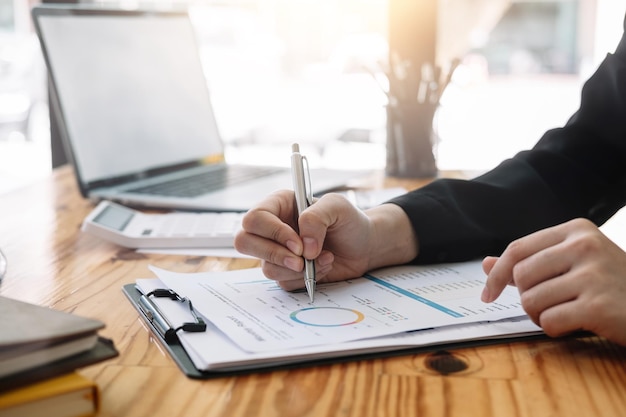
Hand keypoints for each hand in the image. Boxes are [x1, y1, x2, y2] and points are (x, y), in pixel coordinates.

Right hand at [234, 190, 417, 290]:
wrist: (363, 246)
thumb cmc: (349, 221)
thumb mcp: (338, 207)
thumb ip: (316, 217)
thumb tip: (302, 246)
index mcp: (279, 205)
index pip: (256, 218)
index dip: (273, 233)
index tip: (299, 245)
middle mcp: (272, 228)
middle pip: (245, 241)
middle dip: (274, 254)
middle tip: (301, 261)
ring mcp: (276, 251)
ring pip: (266, 267)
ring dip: (298, 269)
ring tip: (324, 258)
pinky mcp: (286, 272)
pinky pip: (283, 281)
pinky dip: (306, 279)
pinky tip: (323, 266)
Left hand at [481, 218, 625, 345]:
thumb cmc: (610, 286)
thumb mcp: (573, 264)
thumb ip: (530, 261)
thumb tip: (485, 263)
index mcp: (576, 230)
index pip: (517, 249)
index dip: (497, 274)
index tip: (489, 293)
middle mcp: (585, 246)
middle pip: (521, 275)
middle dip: (526, 297)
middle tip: (546, 305)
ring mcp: (594, 274)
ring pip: (531, 300)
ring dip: (539, 315)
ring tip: (564, 313)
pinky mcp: (599, 305)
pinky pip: (549, 321)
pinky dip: (554, 328)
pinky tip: (574, 324)